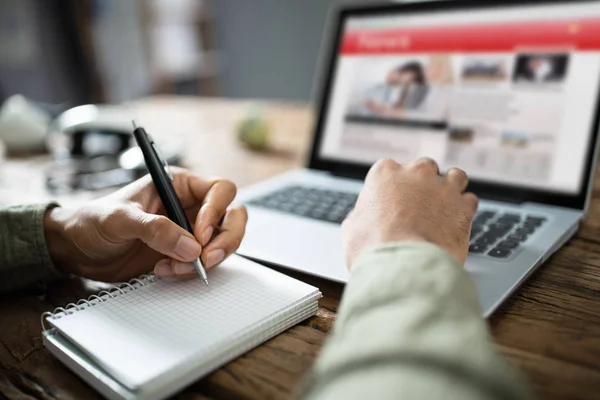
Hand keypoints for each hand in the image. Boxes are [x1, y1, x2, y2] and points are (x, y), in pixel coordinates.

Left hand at [44, 167, 246, 281]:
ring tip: (175, 267)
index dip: (217, 211)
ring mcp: (191, 231)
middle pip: (233, 216)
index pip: (220, 190)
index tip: (200, 235)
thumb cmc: (94, 221)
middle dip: (225, 239)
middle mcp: (192, 206)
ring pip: (224, 242)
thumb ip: (155, 229)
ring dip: (207, 259)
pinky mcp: (185, 254)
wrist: (79, 251)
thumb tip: (190, 246)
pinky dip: (192, 271)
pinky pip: (205, 262)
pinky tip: (166, 271)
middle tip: (206, 258)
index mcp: (180, 185)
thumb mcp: (120, 218)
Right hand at [342, 158, 477, 267]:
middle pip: (424, 168)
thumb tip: (359, 219)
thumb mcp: (351, 231)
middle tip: (419, 206)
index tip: (393, 201)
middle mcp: (416, 172)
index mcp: (384, 173)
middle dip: (423, 184)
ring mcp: (443, 186)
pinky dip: (465, 210)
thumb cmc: (373, 249)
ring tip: (445, 208)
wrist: (404, 267)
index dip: (393, 187)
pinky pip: (469, 200)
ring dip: (450, 189)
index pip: (390, 169)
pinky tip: (456, 222)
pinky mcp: (464, 205)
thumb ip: (358, 218)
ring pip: (454, 176)